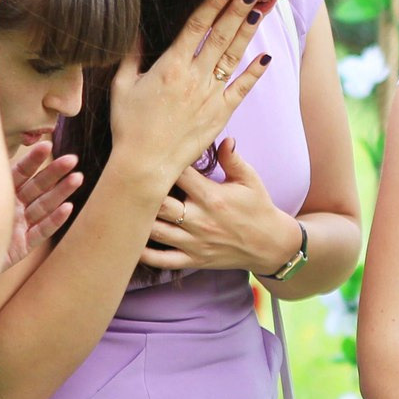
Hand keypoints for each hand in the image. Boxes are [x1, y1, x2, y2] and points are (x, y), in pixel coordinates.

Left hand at [8, 138, 81, 264]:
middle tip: (72, 159)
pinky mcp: (23, 246)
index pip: (20, 172)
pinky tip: (68, 208)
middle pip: (37, 187)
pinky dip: (55, 220)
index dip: (34, 160)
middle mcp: (12, 207)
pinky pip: (41, 231)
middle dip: (55, 172)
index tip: (47, 145)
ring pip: (44, 206)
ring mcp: (19, 226)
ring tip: (78, 178)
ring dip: (62, 192)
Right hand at [108, 0, 275, 179]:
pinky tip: (267, 56)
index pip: (196, 26)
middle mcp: (194, 77)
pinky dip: (255, 72)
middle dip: (237, 9)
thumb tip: (135, 30)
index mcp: (170, 66)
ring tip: (262, 10)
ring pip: (234, 56)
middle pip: (221, 35)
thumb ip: (131, 56)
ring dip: (248, 31)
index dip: (213, 3)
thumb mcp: (122, 86)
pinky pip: (242, 88)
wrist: (145, 165)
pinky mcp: (220, 114)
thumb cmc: (128, 126)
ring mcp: (210, 95)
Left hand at [142, 137, 302, 273]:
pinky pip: (162, 260)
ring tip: (127, 206)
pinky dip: (143, 253)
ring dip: (140, 219)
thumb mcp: (250, 180)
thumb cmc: (258, 208)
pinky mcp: (193, 259)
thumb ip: (233, 159)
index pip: (178, 175)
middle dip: (143, 191)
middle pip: (159, 204)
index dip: (163, 163)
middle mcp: (200, 220)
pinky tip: (132, 239)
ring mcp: (195, 243)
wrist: (270, 245)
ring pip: (155, 231)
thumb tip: (223, 138)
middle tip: (131, 180)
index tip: (153, 155)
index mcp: (212, 197)